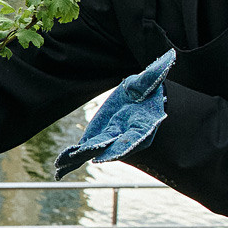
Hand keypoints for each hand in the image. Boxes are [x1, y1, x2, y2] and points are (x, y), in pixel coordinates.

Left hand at [55, 48, 173, 176]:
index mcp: (142, 126)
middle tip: (82, 154)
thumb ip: (153, 76)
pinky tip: (59, 168)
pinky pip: (85, 150)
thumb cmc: (145, 90)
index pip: (134, 138)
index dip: (123, 147)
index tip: (110, 153)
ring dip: (81, 157)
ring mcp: (111, 140)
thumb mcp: (147, 81)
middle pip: (112, 147)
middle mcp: (126, 137)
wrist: (137, 100)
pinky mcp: (98, 139)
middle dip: (98, 151)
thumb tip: (168, 58)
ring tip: (64, 163)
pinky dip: (73, 159)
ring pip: (96, 150)